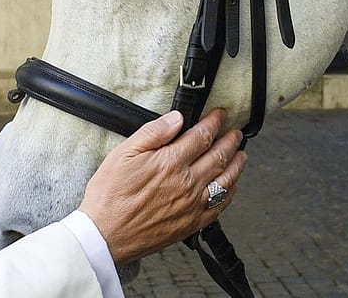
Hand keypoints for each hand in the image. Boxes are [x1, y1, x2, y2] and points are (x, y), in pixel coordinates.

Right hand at [77, 109, 246, 264]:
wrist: (106, 233)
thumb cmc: (110, 194)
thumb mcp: (124, 153)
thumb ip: (153, 133)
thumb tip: (176, 118)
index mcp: (171, 162)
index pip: (201, 136)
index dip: (214, 122)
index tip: (219, 115)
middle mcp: (187, 182)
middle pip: (219, 156)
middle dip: (230, 141)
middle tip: (235, 132)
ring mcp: (192, 204)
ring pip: (225, 180)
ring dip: (237, 164)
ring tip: (241, 154)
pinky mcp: (192, 223)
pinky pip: (220, 206)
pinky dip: (230, 193)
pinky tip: (232, 186)